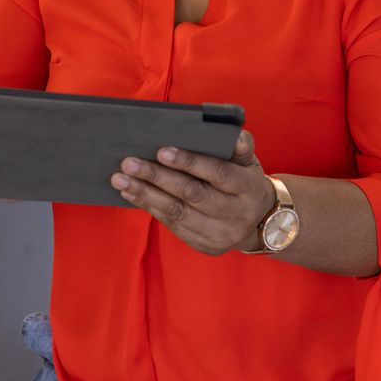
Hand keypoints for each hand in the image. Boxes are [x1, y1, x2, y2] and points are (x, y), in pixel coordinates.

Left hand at [110, 130, 274, 254]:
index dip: (189, 162)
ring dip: (145, 194)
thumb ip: (240, 147)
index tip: (161, 151)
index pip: (217, 173)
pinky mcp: (205, 245)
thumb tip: (236, 134)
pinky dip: (150, 207)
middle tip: (129, 163)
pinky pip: (172, 225)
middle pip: (192, 195)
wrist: (258, 223)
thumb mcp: (249, 163)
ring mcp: (220, 234)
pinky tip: (131, 194)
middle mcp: (236, 215)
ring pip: (177, 212)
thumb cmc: (245, 182)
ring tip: (121, 179)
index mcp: (248, 188)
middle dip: (157, 177)